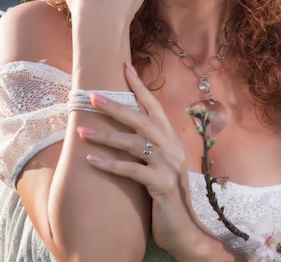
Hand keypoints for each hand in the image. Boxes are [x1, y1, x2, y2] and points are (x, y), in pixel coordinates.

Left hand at [77, 63, 200, 254]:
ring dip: (106, 136)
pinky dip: (110, 164)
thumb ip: (150, 144)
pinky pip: (132, 170)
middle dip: (115, 106)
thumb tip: (128, 125)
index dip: (140, 86)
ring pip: (134, 143)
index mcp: (171, 138)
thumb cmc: (166, 194)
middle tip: (92, 96)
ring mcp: (169, 165)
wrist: (184, 229)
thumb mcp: (161, 164)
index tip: (125, 66)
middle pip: (141, 119)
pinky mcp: (162, 185)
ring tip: (82, 131)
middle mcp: (172, 147)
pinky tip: (91, 160)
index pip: (154, 106)